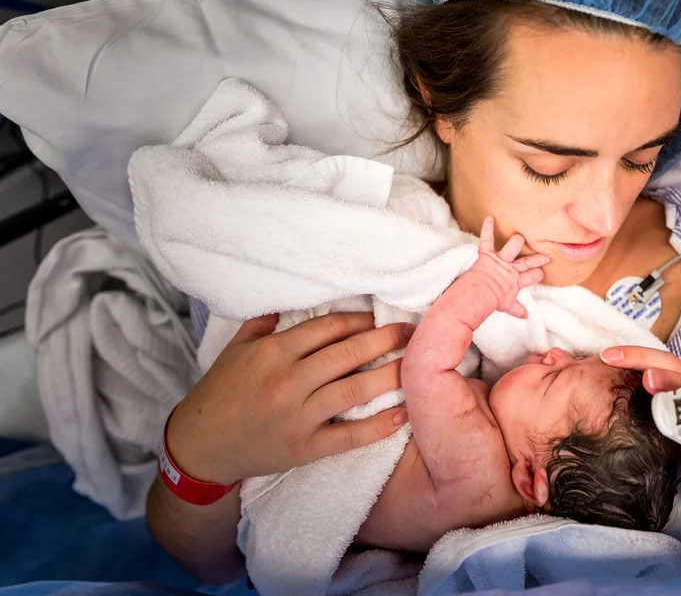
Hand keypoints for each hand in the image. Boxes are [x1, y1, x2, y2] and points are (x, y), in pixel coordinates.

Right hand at [166, 313, 410, 484]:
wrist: (200, 446)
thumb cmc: (221, 392)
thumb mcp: (237, 349)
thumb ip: (265, 321)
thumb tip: (295, 296)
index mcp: (272, 352)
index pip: (329, 328)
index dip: (361, 320)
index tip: (382, 317)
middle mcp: (287, 381)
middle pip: (348, 354)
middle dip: (386, 340)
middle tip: (414, 334)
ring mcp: (297, 416)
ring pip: (354, 391)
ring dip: (390, 376)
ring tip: (416, 366)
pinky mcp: (305, 448)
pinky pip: (349, 436)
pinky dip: (378, 426)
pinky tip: (403, 415)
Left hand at [471, 215, 548, 317]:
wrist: (480, 294)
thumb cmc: (492, 301)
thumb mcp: (507, 306)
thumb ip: (518, 310)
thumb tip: (527, 317)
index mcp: (516, 281)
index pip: (532, 277)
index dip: (538, 274)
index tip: (542, 272)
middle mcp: (511, 269)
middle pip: (528, 262)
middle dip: (537, 259)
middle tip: (545, 256)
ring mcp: (501, 260)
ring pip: (513, 246)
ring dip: (516, 242)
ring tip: (519, 238)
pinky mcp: (488, 254)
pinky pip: (487, 239)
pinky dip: (487, 228)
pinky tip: (489, 217)